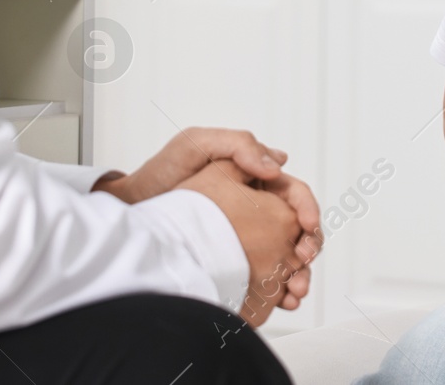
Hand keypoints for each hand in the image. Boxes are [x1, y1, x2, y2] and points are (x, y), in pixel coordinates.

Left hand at [92, 127, 320, 312]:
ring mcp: (247, 235)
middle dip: (309, 245)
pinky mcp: (237, 261)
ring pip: (286, 256)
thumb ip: (239, 146)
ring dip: (299, 274)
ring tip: (295, 290)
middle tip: (305, 261)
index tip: (308, 225)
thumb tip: (278, 165)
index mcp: (255, 179)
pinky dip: (279, 291)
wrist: (135, 208)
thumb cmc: (163, 173)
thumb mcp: (197, 145)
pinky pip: (267, 277)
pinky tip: (281, 301)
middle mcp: (255, 207)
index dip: (307, 208)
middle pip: (297, 228)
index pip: (293, 193)